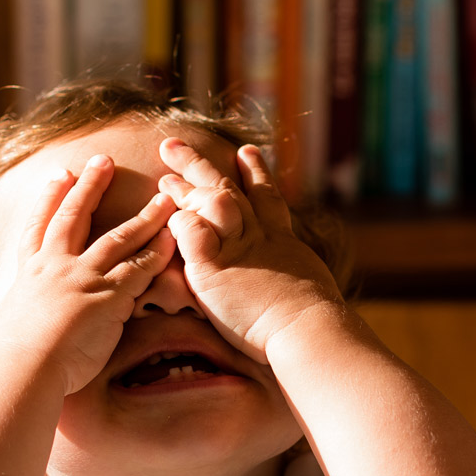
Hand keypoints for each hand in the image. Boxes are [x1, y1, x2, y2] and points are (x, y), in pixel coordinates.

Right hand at [0, 154, 174, 394]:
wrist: (21, 369)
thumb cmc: (3, 358)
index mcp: (28, 274)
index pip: (39, 227)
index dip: (50, 199)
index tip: (61, 174)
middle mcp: (55, 267)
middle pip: (76, 217)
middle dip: (91, 185)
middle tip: (104, 159)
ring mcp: (83, 278)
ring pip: (119, 238)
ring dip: (144, 216)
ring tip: (164, 197)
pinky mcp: (108, 297)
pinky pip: (139, 269)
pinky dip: (158, 252)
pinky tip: (174, 238)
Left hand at [157, 136, 342, 361]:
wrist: (307, 330)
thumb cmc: (311, 327)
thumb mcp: (310, 292)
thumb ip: (296, 284)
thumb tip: (309, 298)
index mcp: (281, 242)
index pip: (267, 198)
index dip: (256, 172)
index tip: (245, 150)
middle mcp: (258, 237)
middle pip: (228, 189)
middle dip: (199, 165)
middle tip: (172, 145)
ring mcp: (235, 248)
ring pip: (210, 200)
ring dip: (185, 186)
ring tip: (163, 174)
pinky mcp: (212, 267)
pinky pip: (191, 231)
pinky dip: (180, 222)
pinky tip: (169, 216)